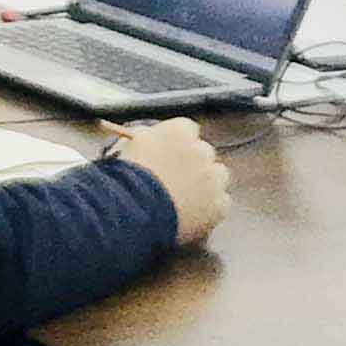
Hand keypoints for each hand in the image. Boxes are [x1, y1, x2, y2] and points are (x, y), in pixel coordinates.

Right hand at [112, 117, 231, 246]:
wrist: (132, 210)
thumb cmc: (123, 178)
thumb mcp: (128, 146)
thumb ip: (144, 137)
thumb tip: (146, 137)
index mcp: (178, 132)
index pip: (188, 130)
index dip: (179, 144)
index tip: (171, 154)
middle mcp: (200, 150)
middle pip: (204, 152)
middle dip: (194, 163)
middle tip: (177, 180)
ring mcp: (212, 178)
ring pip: (218, 175)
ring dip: (207, 183)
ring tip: (187, 199)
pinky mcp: (218, 204)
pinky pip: (221, 203)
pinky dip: (210, 208)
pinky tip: (193, 215)